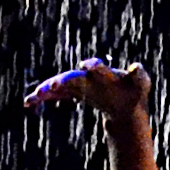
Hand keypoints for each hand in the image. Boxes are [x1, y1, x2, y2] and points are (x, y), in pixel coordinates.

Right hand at [22, 57, 149, 119]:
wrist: (125, 102)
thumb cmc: (133, 89)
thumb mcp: (140, 82)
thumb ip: (138, 74)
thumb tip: (136, 68)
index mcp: (104, 73)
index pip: (97, 68)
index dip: (92, 67)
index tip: (85, 66)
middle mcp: (88, 76)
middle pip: (75, 78)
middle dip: (65, 81)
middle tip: (55, 85)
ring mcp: (79, 84)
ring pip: (61, 86)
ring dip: (50, 89)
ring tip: (37, 95)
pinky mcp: (71, 92)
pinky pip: (56, 94)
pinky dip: (44, 97)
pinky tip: (29, 102)